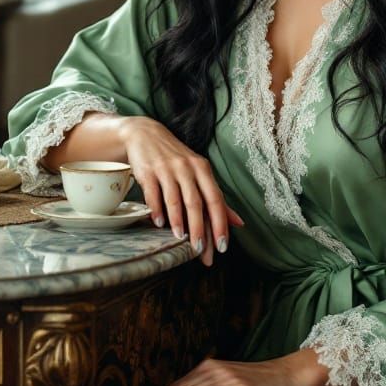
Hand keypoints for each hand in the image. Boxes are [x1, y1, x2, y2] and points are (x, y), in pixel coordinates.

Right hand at [117, 116, 243, 265]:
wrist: (145, 134)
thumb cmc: (176, 158)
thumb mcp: (199, 172)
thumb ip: (217, 198)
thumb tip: (239, 223)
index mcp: (203, 170)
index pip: (216, 200)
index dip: (220, 224)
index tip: (222, 247)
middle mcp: (187, 168)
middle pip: (196, 202)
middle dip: (199, 229)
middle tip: (199, 251)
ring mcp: (167, 169)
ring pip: (175, 199)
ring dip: (178, 221)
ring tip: (180, 239)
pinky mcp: (148, 172)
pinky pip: (154, 194)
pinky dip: (156, 210)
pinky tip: (158, 224)